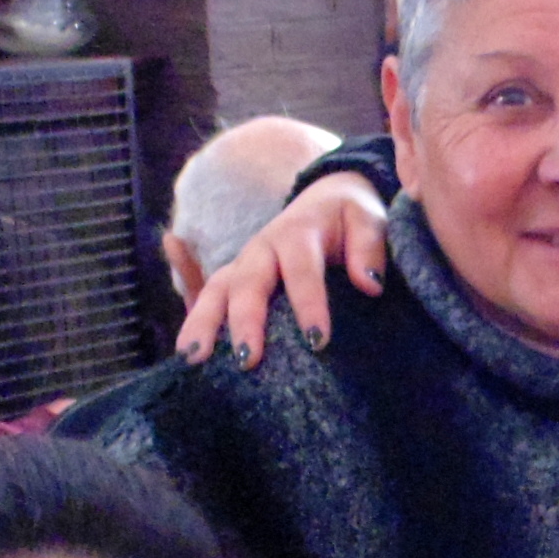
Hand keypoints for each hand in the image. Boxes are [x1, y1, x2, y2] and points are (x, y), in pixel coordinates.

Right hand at [172, 174, 390, 363]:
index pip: (302, 269)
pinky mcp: (236, 278)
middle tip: (248, 360)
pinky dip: (196, 323)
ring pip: (216, 289)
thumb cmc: (349, 216)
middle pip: (247, 282)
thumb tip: (369, 284)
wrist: (326, 197)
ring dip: (202, 322)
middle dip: (245, 321)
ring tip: (192, 357)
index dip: (308, 303)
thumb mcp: (367, 218)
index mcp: (297, 233)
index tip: (317, 341)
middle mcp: (263, 248)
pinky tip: (188, 355)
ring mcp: (244, 263)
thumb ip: (369, 246)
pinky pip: (210, 298)